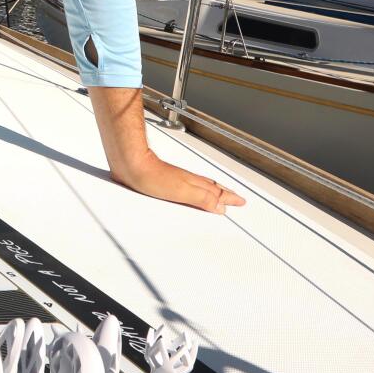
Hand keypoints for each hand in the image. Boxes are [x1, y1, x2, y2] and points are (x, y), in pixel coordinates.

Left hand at [110, 151, 245, 213]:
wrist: (132, 165)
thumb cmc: (153, 177)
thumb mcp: (183, 192)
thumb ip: (203, 199)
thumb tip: (221, 207)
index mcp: (195, 184)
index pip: (218, 193)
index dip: (230, 198)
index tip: (241, 202)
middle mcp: (189, 181)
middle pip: (212, 187)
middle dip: (225, 193)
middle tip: (235, 198)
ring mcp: (179, 180)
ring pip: (202, 186)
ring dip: (213, 191)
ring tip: (219, 195)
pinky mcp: (167, 182)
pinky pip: (189, 187)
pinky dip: (197, 191)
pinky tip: (192, 194)